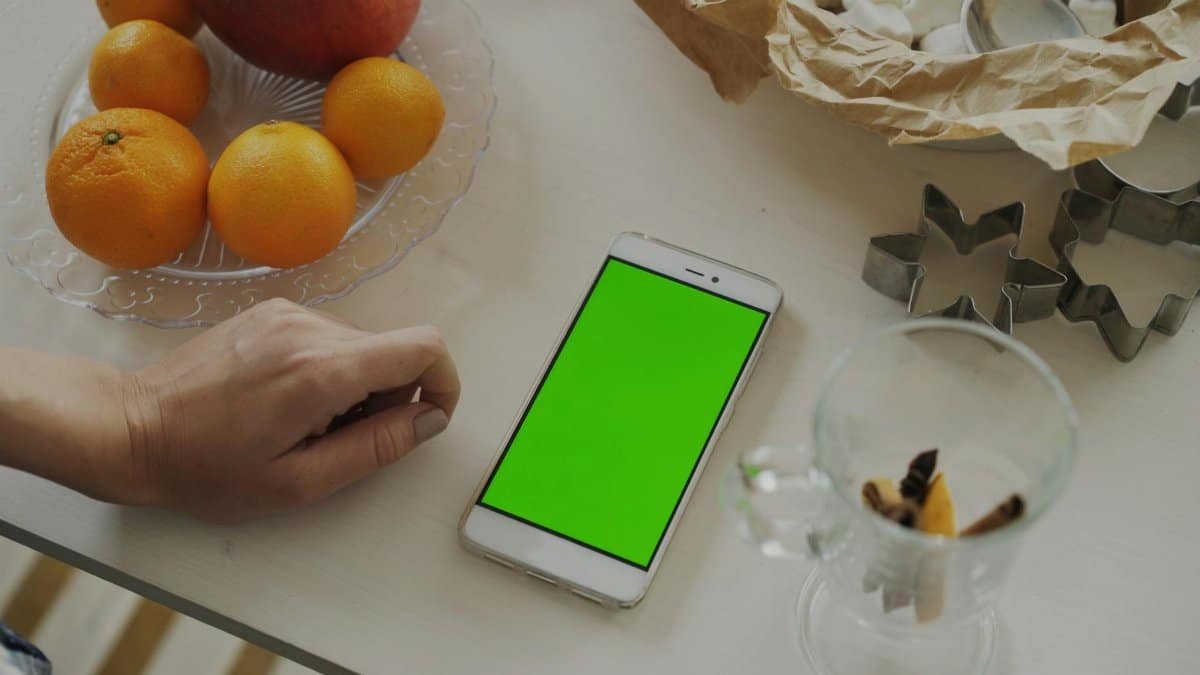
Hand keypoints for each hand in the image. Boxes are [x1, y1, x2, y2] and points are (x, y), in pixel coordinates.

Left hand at [118, 299, 460, 521]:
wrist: (131, 428)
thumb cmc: (207, 468)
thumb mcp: (299, 482)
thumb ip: (375, 448)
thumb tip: (429, 420)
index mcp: (320, 370)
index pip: (423, 347)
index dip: (443, 383)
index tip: (425, 419)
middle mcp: (309, 328)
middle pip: (395, 348)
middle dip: (391, 396)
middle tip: (344, 438)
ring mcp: (288, 313)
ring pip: (362, 344)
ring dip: (358, 385)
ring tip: (308, 424)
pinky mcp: (272, 312)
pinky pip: (329, 336)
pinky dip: (330, 369)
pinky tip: (288, 402)